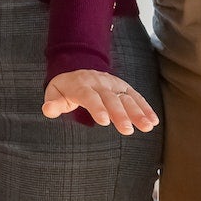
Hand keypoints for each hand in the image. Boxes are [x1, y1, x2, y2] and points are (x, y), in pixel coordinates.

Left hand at [41, 69, 159, 134]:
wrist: (77, 70)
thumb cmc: (65, 89)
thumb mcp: (55, 94)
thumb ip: (53, 103)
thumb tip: (47, 109)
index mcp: (81, 85)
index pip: (89, 96)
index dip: (96, 107)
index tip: (104, 121)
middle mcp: (99, 83)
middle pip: (110, 98)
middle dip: (120, 114)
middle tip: (127, 131)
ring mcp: (113, 84)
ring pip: (126, 97)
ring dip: (138, 112)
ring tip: (147, 127)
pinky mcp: (123, 87)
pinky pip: (135, 96)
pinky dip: (145, 107)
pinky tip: (153, 121)